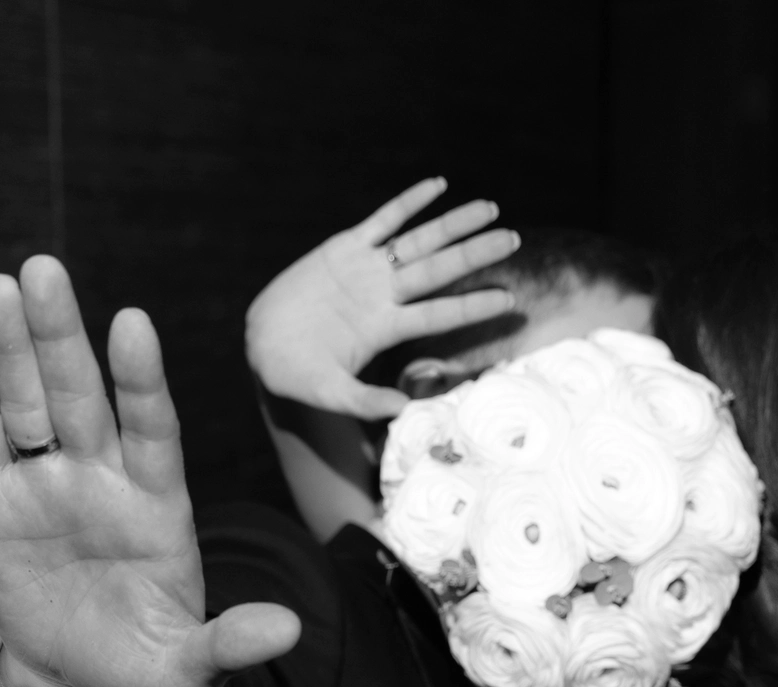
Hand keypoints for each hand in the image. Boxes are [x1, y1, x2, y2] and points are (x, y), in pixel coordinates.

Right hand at [0, 259, 300, 686]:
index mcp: (158, 506)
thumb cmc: (146, 670)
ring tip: (0, 288)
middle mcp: (105, 480)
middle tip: (44, 271)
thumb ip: (232, 644)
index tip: (132, 325)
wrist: (82, 684)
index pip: (153, 431)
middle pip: (83, 397)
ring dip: (15, 348)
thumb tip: (288, 632)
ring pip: (31, 404)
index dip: (142, 381)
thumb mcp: (191, 669)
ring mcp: (51, 485)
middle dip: (63, 338)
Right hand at [245, 178, 519, 419]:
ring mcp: (366, 269)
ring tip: (491, 208)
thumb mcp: (332, 393)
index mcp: (385, 327)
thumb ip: (365, 401)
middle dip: (475, 253)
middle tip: (513, 239)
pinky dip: (408, 202)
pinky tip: (437, 185)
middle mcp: (384, 295)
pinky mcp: (343, 248)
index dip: (473, 305)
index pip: (440, 313)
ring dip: (454, 224)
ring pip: (420, 240)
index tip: (509, 299)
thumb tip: (403, 410)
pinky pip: (381, 220)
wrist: (265, 348)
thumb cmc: (298, 376)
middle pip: (440, 269)